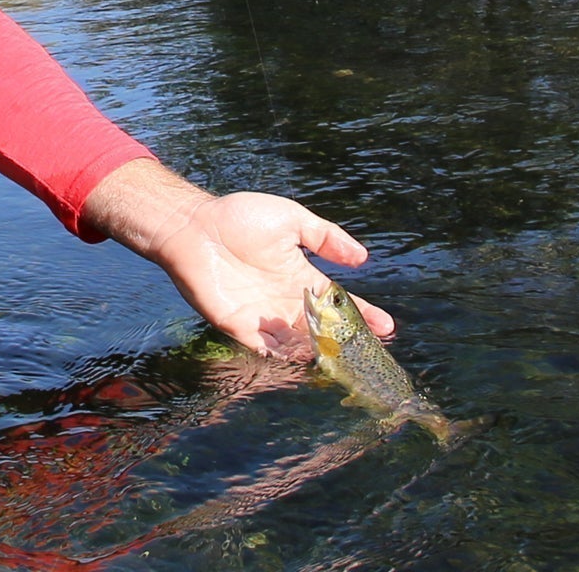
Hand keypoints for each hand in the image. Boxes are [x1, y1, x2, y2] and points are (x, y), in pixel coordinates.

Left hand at [83, 159, 393, 357]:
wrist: (193, 225)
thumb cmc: (238, 217)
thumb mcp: (291, 219)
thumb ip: (325, 236)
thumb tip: (362, 258)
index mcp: (299, 277)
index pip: (337, 302)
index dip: (362, 314)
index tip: (386, 325)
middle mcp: (284, 302)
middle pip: (322, 330)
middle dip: (345, 343)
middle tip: (369, 354)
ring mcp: (262, 316)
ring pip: (298, 343)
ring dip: (319, 353)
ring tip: (344, 361)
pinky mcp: (237, 326)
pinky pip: (265, 348)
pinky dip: (283, 357)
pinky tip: (304, 360)